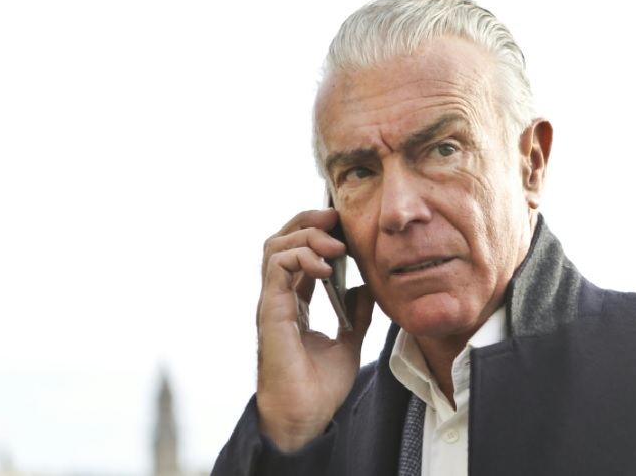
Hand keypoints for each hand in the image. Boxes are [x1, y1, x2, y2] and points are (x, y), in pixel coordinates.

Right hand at [256, 209, 374, 451]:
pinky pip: (277, 268)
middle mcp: (279, 297)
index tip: (344, 227)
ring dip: (307, 236)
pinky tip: (327, 266)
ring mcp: (272, 303)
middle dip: (308, 221)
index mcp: (294, 302)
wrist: (306, 417)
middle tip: (336, 218)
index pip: (297, 251)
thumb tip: (365, 286)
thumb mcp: (348, 341)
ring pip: (275, 246)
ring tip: (336, 246)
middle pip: (281, 239)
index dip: (318, 232)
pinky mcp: (270, 311)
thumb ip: (355, 312)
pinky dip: (301, 257)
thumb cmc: (319, 387)